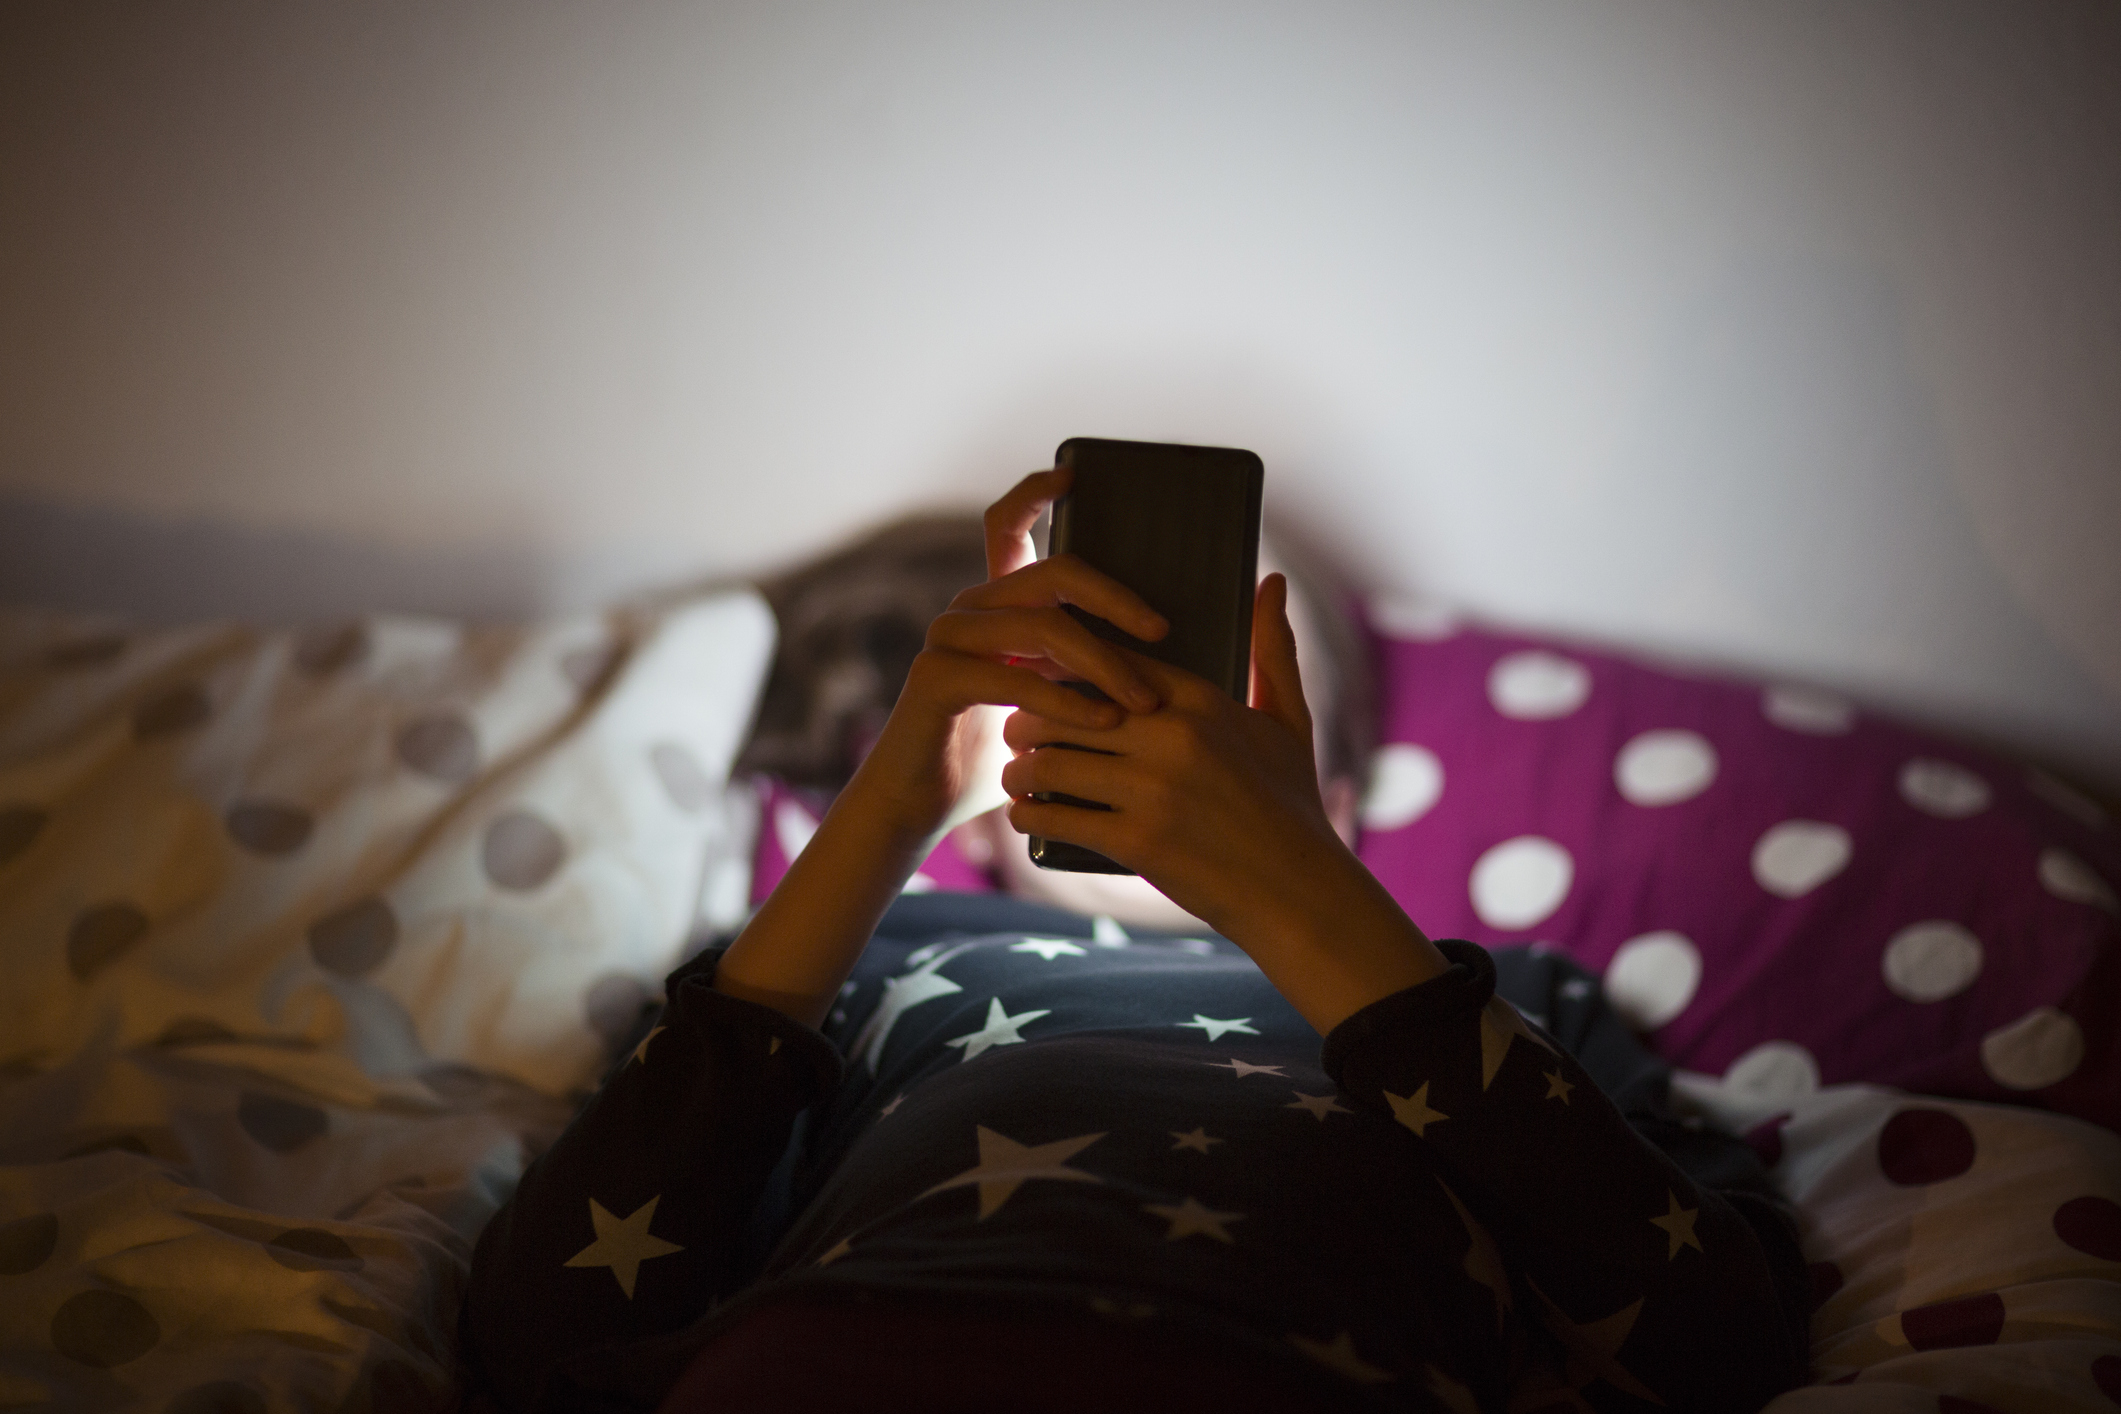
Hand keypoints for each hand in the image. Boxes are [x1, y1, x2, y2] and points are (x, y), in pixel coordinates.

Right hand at [845, 468, 1170, 846]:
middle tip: (1163, 631)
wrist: (921, 806)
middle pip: (1053, 574)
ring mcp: (947, 639)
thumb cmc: (995, 759)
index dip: (1036, 493)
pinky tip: (1103, 719)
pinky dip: (1067, 700)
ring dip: (1105, 662)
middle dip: (1117, 599)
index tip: (1074, 474)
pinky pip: (1015, 677)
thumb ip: (1081, 672)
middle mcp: (969, 611)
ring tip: (1145, 701)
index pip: (1007, 527)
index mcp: (995, 606)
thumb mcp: (1049, 705)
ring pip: (1043, 626)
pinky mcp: (936, 678)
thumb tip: (1159, 653)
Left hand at [996, 572, 1333, 929]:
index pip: (1108, 662)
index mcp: (1202, 702)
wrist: (1299, 892)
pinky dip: (1029, 814)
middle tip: (1016, 731)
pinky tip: (1025, 814)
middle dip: (1030, 720)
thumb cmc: (1293, 806)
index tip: (1043, 679)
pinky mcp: (1137, 840)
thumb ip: (1273, 649)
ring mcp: (1154, 789)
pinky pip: (1056, 814)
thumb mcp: (1289, 721)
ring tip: (1017, 773)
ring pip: (1050, 760)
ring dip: (1022, 768)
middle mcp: (1174, 737)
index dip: (1066, 669)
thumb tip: (1273, 580)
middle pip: (1065, 708)